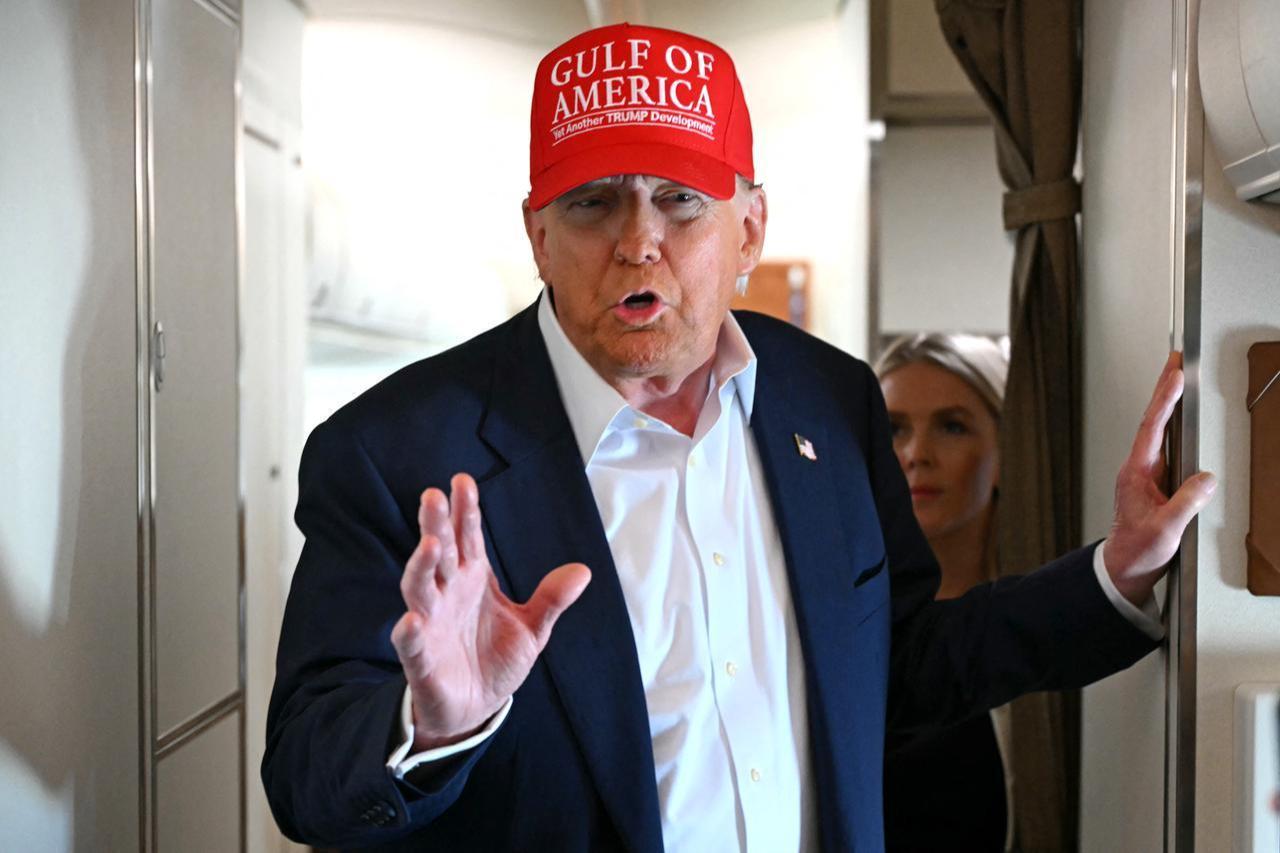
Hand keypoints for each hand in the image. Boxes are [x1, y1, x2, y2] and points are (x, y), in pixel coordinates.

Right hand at [390, 473, 590, 749]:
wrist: (476, 707)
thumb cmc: (497, 660)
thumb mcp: (532, 629)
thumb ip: (551, 599)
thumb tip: (582, 571)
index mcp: (473, 579)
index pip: (467, 537)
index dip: (465, 510)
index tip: (462, 481)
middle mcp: (448, 594)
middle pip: (439, 553)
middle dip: (436, 525)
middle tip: (433, 496)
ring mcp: (431, 624)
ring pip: (420, 589)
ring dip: (422, 567)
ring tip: (431, 545)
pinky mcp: (421, 659)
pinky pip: (412, 643)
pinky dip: (409, 632)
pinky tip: (412, 620)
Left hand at [1104, 352, 1216, 604]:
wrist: (1124, 567)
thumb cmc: (1138, 550)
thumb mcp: (1166, 530)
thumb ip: (1186, 503)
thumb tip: (1206, 478)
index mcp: (1136, 474)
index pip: (1152, 428)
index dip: (1164, 400)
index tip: (1175, 375)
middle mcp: (1137, 468)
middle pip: (1152, 420)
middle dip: (1164, 389)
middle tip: (1174, 358)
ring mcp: (1143, 473)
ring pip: (1157, 430)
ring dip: (1167, 402)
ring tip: (1177, 375)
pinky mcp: (1152, 480)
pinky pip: (1163, 444)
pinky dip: (1171, 423)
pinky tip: (1179, 414)